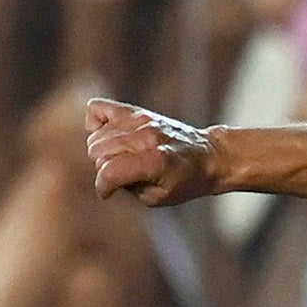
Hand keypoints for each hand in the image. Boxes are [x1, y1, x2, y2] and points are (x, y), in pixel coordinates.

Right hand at [85, 97, 219, 206]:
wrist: (210, 156)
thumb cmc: (186, 181)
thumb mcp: (159, 197)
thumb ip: (128, 188)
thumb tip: (105, 176)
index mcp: (154, 161)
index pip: (109, 172)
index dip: (103, 186)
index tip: (108, 192)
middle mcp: (145, 137)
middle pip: (98, 153)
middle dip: (104, 170)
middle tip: (121, 175)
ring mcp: (140, 120)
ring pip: (96, 136)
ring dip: (102, 152)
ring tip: (120, 158)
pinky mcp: (136, 111)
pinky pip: (97, 108)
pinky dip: (96, 124)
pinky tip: (111, 136)